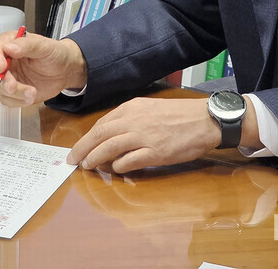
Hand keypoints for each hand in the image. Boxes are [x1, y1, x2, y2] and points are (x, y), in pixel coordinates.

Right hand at [0, 32, 86, 105]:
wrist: (65, 70)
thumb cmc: (55, 54)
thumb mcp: (45, 46)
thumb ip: (28, 45)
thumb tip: (9, 47)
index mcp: (11, 43)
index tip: (2, 67)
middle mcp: (6, 59)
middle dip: (3, 81)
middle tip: (14, 86)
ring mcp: (9, 76)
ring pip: (0, 88)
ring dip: (15, 93)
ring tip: (32, 93)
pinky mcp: (14, 91)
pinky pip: (8, 100)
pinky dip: (18, 101)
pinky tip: (30, 96)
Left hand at [67, 97, 222, 172]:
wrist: (204, 120)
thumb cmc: (178, 115)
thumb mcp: (149, 108)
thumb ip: (130, 119)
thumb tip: (111, 135)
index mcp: (132, 108)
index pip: (102, 123)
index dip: (87, 137)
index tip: (80, 147)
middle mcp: (134, 120)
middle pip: (99, 135)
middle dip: (82, 148)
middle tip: (73, 159)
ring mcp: (144, 136)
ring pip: (109, 148)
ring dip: (95, 158)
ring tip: (87, 166)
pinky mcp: (155, 152)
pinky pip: (129, 161)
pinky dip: (118, 166)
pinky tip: (115, 170)